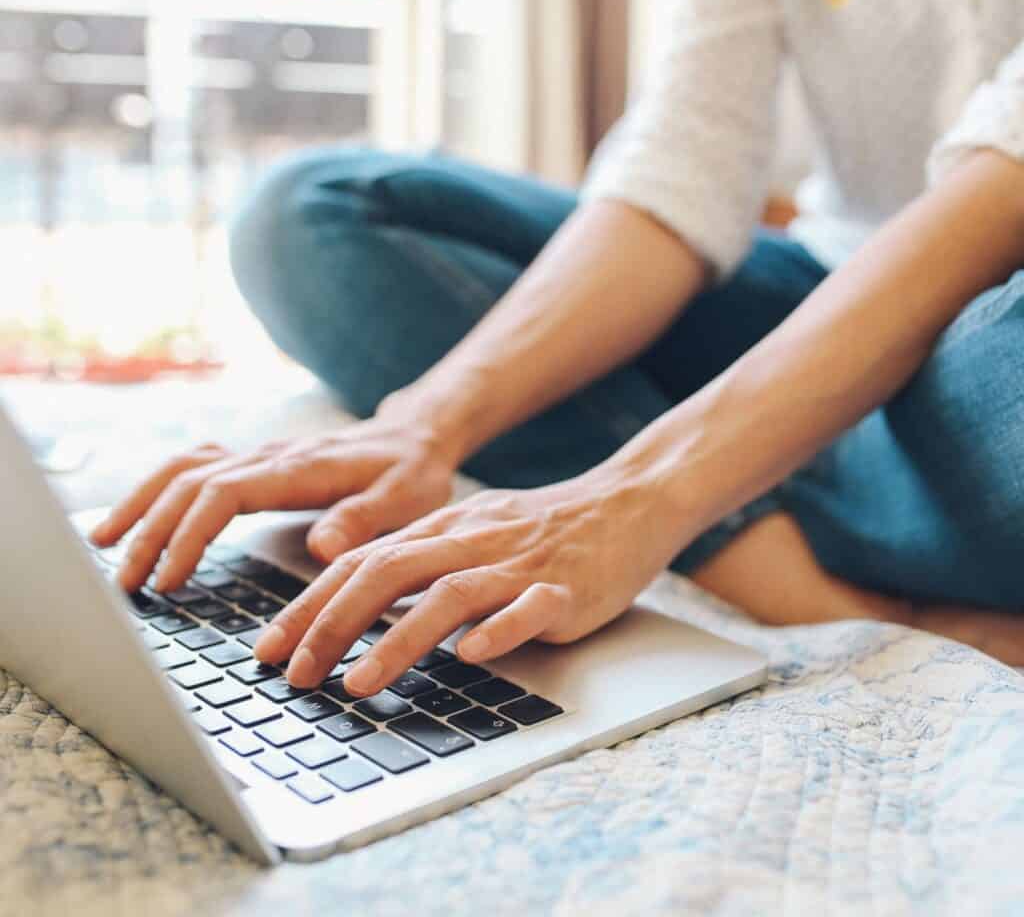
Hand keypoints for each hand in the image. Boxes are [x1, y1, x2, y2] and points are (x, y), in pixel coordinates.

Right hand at [90, 416, 457, 592]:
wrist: (418, 433)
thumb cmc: (413, 470)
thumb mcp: (406, 498)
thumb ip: (364, 519)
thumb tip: (322, 548)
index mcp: (300, 468)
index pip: (224, 495)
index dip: (189, 535)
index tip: (168, 580)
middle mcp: (271, 456)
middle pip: (190, 482)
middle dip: (150, 529)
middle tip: (123, 583)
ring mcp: (261, 455)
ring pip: (184, 468)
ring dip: (142, 503)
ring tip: (104, 545)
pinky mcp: (259, 462)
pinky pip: (197, 467)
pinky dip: (161, 490)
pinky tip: (142, 517)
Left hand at [254, 464, 686, 692]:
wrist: (623, 504)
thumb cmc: (541, 528)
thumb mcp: (471, 532)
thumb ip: (420, 562)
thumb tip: (358, 607)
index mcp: (444, 530)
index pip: (362, 562)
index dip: (309, 604)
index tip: (272, 649)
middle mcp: (472, 542)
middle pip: (389, 573)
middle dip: (333, 625)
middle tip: (297, 675)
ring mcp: (518, 566)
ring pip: (448, 595)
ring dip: (396, 640)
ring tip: (358, 684)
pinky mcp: (564, 590)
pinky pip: (527, 610)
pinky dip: (496, 632)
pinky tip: (470, 658)